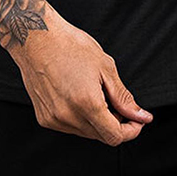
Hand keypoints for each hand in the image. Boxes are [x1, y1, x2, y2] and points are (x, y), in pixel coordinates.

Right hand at [8, 9, 153, 144]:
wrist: (36, 39)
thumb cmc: (70, 46)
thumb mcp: (105, 67)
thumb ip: (123, 97)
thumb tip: (140, 116)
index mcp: (87, 103)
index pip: (115, 136)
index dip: (131, 130)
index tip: (137, 120)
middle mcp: (68, 116)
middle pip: (101, 136)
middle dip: (115, 123)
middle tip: (116, 100)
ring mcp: (54, 119)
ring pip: (86, 133)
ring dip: (97, 121)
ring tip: (95, 93)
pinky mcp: (44, 118)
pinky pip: (70, 127)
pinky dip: (80, 118)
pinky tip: (79, 96)